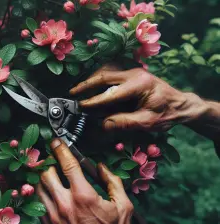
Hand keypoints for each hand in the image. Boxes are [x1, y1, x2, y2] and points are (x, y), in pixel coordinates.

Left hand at [37, 138, 133, 223]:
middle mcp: (64, 203)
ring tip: (49, 174)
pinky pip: (38, 205)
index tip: (57, 142)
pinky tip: (49, 194)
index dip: (60, 148)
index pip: (67, 163)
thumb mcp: (124, 206)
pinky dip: (41, 195)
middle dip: (48, 163)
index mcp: (83, 195)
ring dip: (42, 178)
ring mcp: (53, 216)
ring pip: (38, 188)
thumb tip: (101, 167)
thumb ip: (112, 181)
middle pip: (46, 173)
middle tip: (53, 160)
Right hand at [70, 67, 206, 132]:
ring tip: (78, 90)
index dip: (94, 101)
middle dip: (86, 84)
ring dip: (91, 79)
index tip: (80, 107)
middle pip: (105, 75)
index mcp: (139, 85)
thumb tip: (103, 124)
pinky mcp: (131, 74)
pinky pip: (111, 73)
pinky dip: (98, 78)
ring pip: (106, 71)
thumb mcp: (147, 122)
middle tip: (72, 93)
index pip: (111, 93)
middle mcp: (135, 74)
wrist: (179, 105)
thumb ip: (124, 123)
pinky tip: (91, 86)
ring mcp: (133, 72)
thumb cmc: (165, 115)